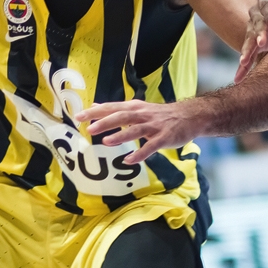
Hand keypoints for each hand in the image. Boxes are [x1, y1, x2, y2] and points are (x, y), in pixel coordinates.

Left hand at [76, 99, 203, 164]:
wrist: (189, 116)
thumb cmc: (159, 115)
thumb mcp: (137, 108)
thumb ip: (116, 109)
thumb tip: (94, 106)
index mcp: (134, 108)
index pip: (111, 108)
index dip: (95, 112)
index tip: (78, 117)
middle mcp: (142, 115)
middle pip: (121, 117)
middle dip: (105, 122)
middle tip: (89, 128)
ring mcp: (154, 126)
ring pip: (135, 130)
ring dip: (121, 136)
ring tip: (106, 142)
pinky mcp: (164, 138)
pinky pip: (150, 146)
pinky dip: (140, 154)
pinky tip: (129, 160)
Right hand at [235, 0, 267, 83]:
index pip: (267, 6)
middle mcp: (258, 13)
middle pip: (256, 23)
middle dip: (258, 33)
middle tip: (262, 43)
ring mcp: (257, 28)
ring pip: (249, 39)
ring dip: (247, 49)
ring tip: (244, 61)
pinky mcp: (259, 43)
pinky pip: (250, 54)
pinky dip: (244, 67)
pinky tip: (238, 79)